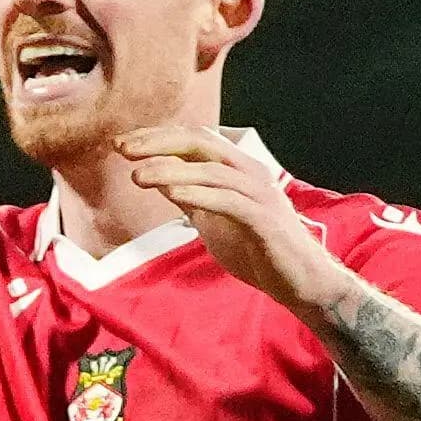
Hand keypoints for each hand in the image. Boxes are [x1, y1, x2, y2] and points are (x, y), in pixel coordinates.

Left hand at [120, 125, 350, 314]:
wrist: (300, 283)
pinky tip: (171, 196)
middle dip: (158, 142)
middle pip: (200, 141)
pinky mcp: (265, 220)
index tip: (120, 143)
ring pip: (211, 170)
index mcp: (235, 168)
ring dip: (170, 170)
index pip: (192, 138)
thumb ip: (188, 195)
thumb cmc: (256, 248)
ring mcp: (260, 194)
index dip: (155, 136)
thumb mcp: (210, 218)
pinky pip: (229, 201)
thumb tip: (155, 175)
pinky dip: (199, 195)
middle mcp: (250, 173)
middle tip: (122, 149)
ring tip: (137, 176)